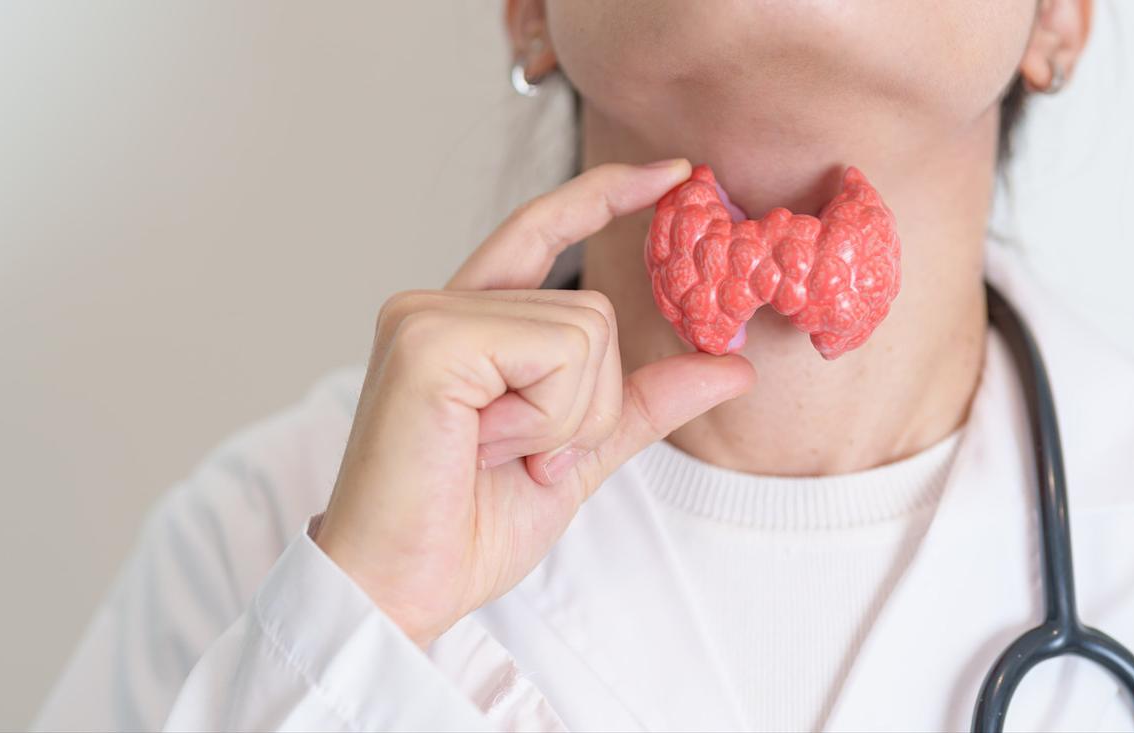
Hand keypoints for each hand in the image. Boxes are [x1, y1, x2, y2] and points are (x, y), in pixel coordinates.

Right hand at [314, 160, 755, 647]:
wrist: (401, 589)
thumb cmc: (464, 527)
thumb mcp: (576, 456)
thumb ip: (640, 403)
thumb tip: (732, 367)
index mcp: (462, 324)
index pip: (540, 231)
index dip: (604, 195)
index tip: (674, 172)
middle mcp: (434, 306)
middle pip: (591, 309)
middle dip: (586, 405)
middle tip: (522, 457)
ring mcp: (425, 317)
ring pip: (584, 331)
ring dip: (566, 418)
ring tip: (496, 454)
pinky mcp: (428, 340)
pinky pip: (556, 352)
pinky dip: (546, 417)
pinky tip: (484, 446)